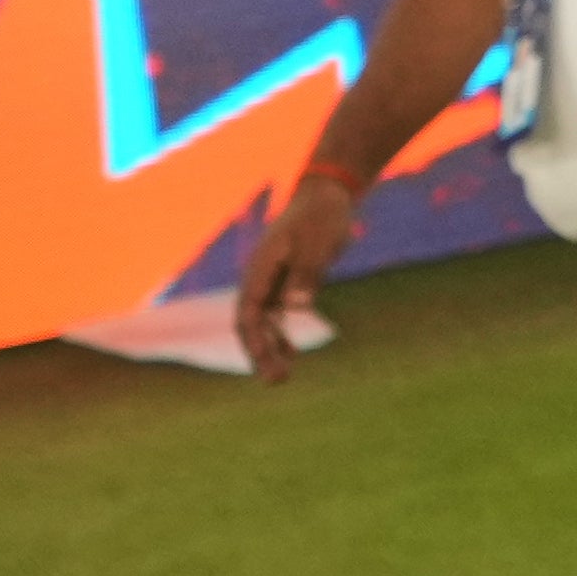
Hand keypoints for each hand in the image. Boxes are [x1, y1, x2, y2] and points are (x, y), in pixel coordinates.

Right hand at [230, 171, 361, 385]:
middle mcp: (260, 277)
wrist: (328, 193)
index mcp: (260, 269)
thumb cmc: (322, 215)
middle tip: (276, 382)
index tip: (265, 362)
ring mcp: (272, 279)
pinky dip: (282, 333)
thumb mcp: (318, 243)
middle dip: (260, 353)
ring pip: (264, 321)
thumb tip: (296, 308)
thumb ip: (307, 274)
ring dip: (270, 348)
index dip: (254, 340)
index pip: (248, 313)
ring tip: (280, 377)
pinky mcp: (288, 279)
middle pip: (252, 323)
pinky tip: (292, 353)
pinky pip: (278, 313)